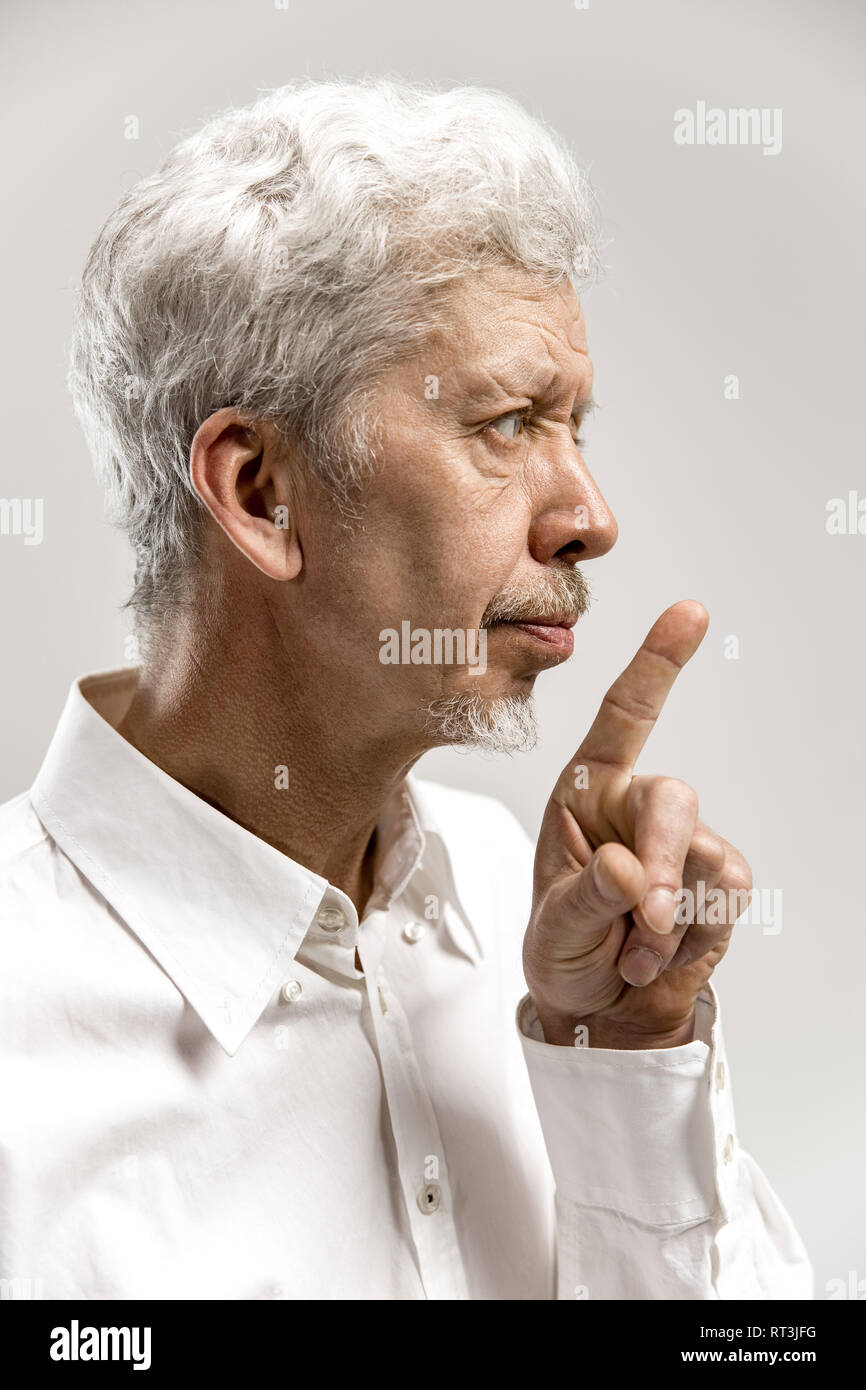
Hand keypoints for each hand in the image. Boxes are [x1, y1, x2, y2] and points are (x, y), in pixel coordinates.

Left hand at [523, 600, 751, 1048]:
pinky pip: (723, 897)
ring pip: (701, 858)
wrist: (600, 1010)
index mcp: (584, 793)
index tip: (690, 612)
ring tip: (627, 949)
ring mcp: (684, 844)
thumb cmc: (562, 951)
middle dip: (661, 860)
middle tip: (644, 918)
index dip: (656, 664)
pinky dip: (689, 936)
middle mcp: (636, 807)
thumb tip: (628, 869)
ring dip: (666, 919)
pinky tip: (655, 954)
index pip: (625, 718)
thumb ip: (584, 898)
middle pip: (671, 800)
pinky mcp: (716, 881)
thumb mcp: (551, 930)